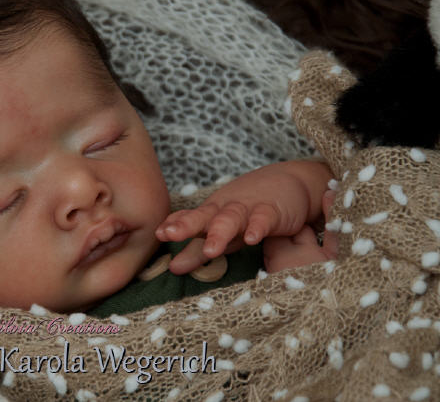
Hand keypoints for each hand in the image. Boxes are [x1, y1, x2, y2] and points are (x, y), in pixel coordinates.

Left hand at [156, 161, 331, 273]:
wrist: (292, 182)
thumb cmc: (251, 210)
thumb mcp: (223, 230)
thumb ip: (198, 248)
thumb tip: (173, 267)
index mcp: (211, 213)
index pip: (190, 219)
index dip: (174, 225)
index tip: (157, 234)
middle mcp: (226, 209)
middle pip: (204, 216)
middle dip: (186, 225)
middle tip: (168, 235)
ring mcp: (249, 209)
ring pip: (231, 218)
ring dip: (219, 232)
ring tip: (210, 250)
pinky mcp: (273, 211)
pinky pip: (264, 219)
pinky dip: (257, 227)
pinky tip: (251, 239)